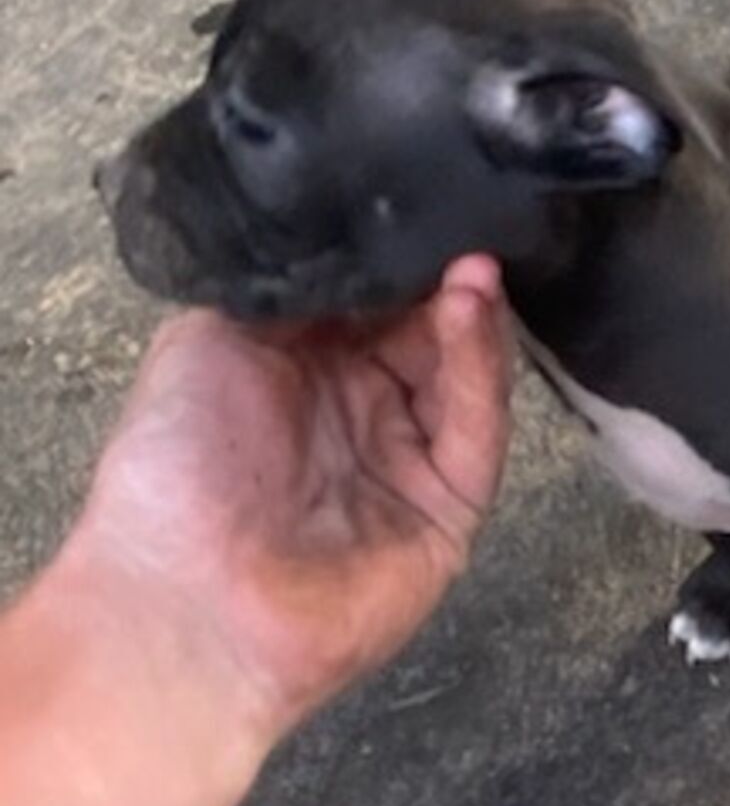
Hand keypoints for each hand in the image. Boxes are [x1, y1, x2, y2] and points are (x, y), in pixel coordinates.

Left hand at [59, 256, 513, 747]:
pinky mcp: (449, 512)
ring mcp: (407, 467)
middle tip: (457, 227)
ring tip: (472, 262)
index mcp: (299, 377)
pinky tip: (471, 309)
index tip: (417, 209)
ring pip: (461, 378)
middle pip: (424, 336)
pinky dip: (479, 368)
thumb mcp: (210, 338)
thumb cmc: (174, 467)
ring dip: (469, 316)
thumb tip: (356, 247)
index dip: (396, 261)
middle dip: (442, 281)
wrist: (186, 596)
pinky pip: (476, 431)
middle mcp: (358, 417)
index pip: (371, 306)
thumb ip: (288, 289)